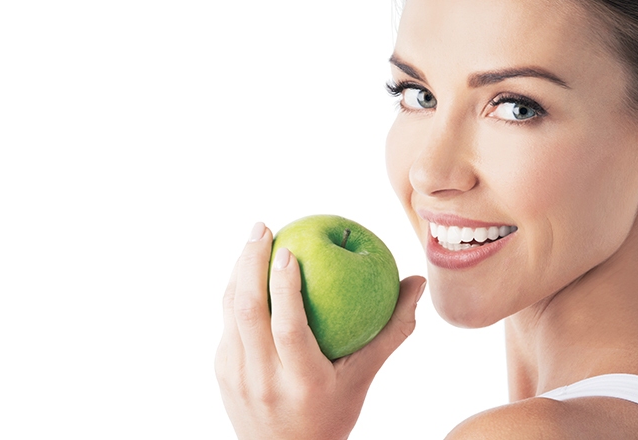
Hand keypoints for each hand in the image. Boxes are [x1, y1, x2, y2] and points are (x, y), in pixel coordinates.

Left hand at [215, 222, 425, 439]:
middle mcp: (263, 379)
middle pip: (248, 311)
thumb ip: (391, 332)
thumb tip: (416, 283)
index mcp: (302, 381)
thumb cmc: (332, 411)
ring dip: (239, 269)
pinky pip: (228, 321)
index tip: (288, 250)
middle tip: (264, 227)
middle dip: (250, 262)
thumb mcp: (363, 378)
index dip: (283, 287)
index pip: (286, 328)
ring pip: (231, 311)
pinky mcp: (221, 371)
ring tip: (255, 237)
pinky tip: (250, 269)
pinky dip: (238, 290)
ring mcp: (236, 375)